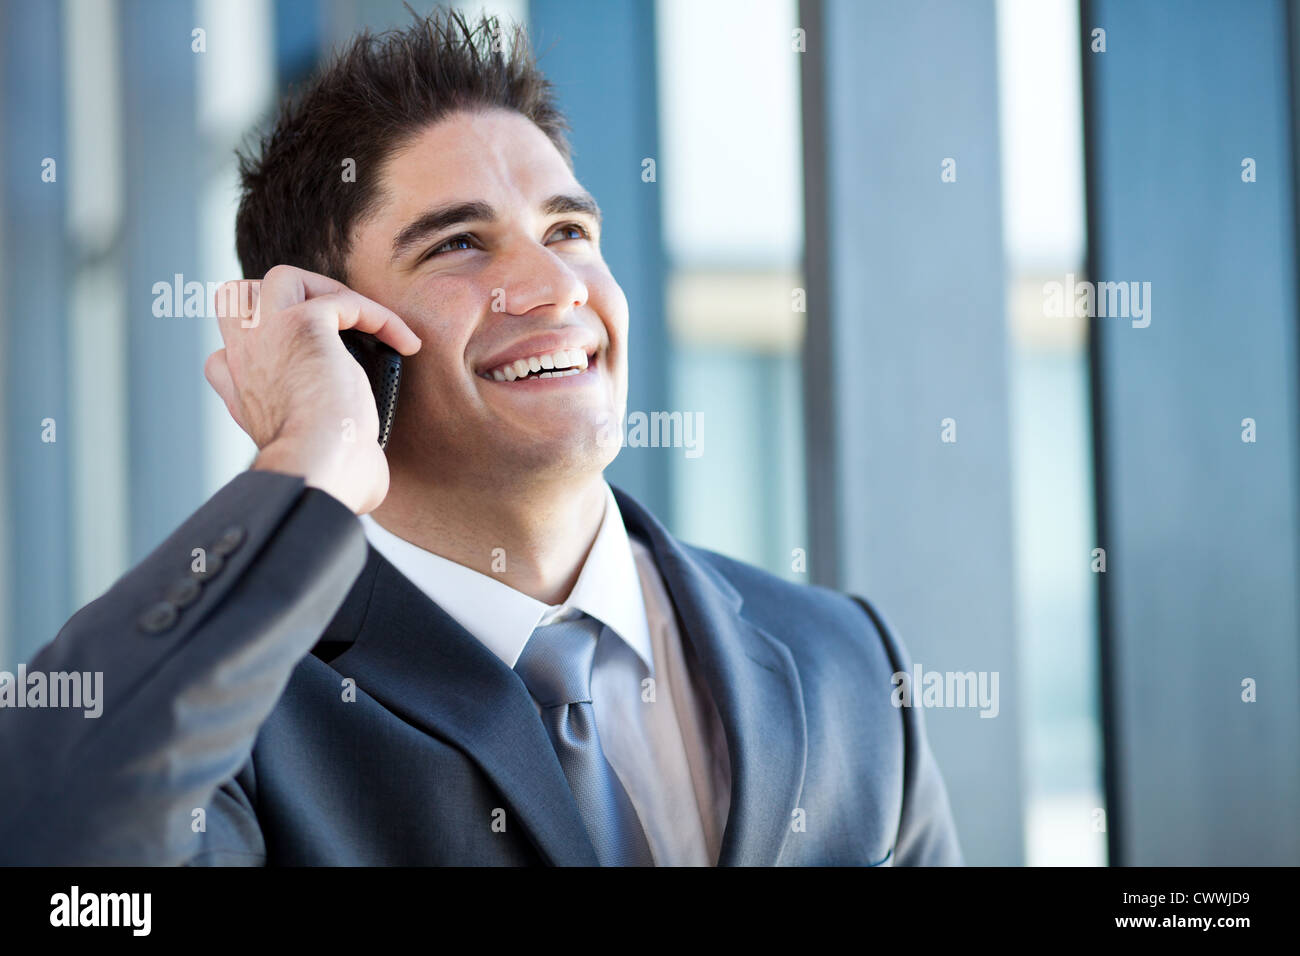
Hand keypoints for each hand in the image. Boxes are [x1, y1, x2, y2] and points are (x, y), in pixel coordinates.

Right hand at [206, 265, 421, 513]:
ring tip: (371, 322)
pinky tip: (406, 343)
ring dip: (330, 292)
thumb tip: (370, 469)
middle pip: (240, 299)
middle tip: (336, 329)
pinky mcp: (303, 324)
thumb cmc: (326, 480)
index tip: (309, 374)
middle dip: (287, 302)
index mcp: (239, 390)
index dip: (265, 351)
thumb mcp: (313, 454)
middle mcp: (245, 358)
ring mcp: (268, 335)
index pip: (226, 354)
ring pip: (283, 280)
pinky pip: (344, 300)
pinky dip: (379, 316)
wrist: (319, 472)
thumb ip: (325, 442)